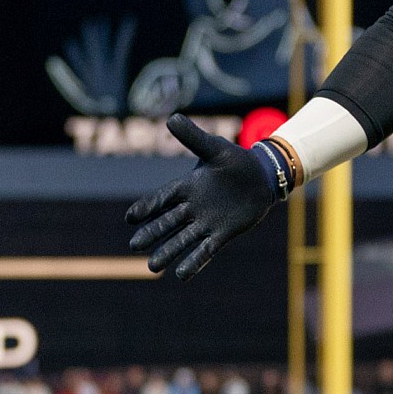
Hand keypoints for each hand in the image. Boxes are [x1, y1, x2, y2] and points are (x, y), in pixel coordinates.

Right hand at [124, 115, 287, 278]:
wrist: (262, 177)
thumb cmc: (236, 161)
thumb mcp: (216, 148)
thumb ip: (193, 138)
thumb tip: (171, 118)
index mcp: (187, 187)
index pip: (162, 198)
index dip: (147, 208)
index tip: (130, 218)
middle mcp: (193, 207)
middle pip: (168, 222)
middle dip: (153, 234)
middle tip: (135, 246)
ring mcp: (206, 222)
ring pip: (183, 239)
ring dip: (169, 252)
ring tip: (152, 266)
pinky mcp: (222, 234)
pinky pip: (206, 250)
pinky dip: (194, 262)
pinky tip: (181, 275)